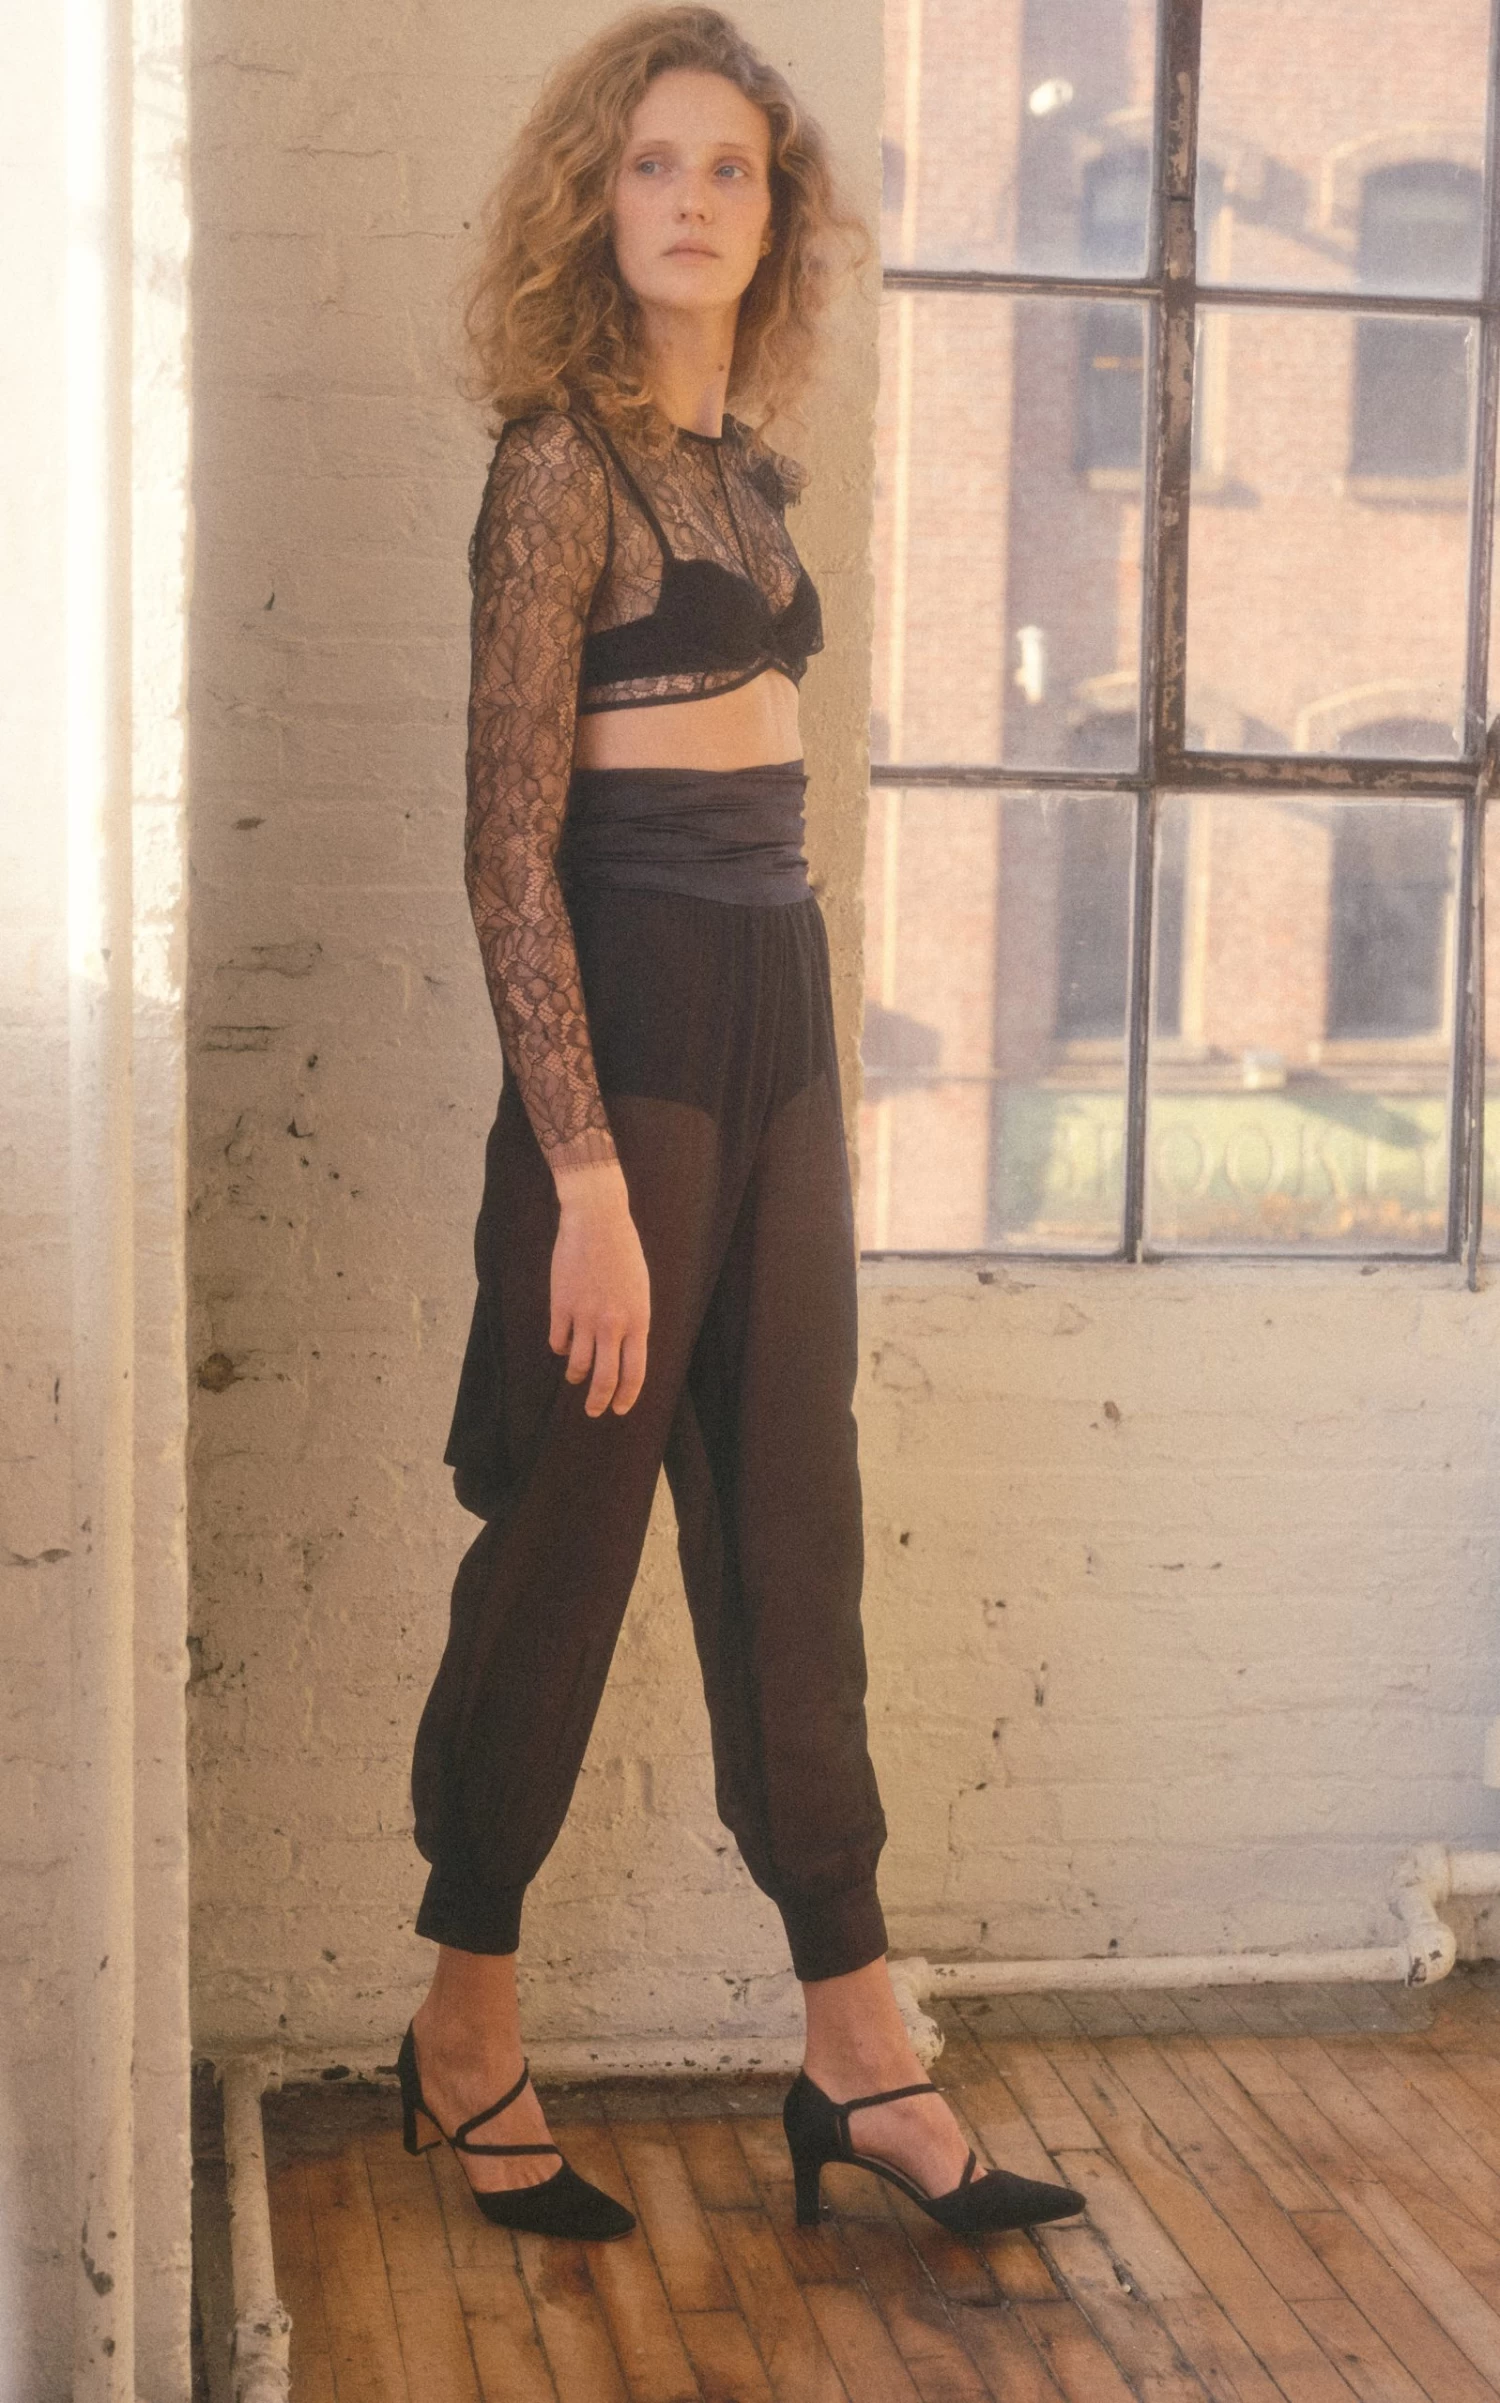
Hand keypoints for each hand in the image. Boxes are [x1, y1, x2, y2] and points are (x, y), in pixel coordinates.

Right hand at [548, 1161, 650, 1415]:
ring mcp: (584, 1317)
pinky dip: (560, 1348)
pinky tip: (562, 1345)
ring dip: (576, 1375)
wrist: (597, 1223)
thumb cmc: (624, 1253)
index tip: (619, 1409)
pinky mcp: (560, 1306)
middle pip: (605, 1378)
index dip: (626, 1396)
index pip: (634, 1373)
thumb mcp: (640, 1291)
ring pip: (577, 1363)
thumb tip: (622, 1350)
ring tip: (575, 1376)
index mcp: (638, 1321)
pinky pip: (558, 1341)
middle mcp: (612, 1325)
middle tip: (593, 1410)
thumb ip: (632, 1322)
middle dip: (598, 1401)